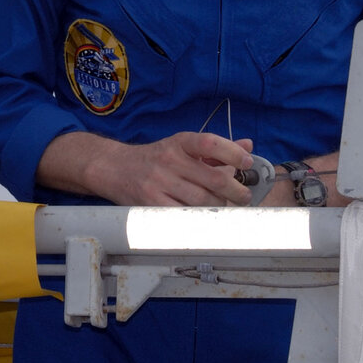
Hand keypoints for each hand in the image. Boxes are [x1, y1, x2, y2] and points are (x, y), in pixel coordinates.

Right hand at [86, 132, 256, 206]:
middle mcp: (169, 160)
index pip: (210, 143)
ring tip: (224, 208)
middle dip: (235, 191)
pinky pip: (183, 216)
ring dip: (219, 208)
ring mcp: (159, 183)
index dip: (233, 152)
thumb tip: (247, 146)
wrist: (114, 168)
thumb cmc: (154, 158)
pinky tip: (205, 219)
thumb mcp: (182, 147)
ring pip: (202, 201)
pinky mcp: (152, 204)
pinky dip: (199, 219)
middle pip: (213, 178)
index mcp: (179, 143)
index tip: (247, 163)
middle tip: (244, 196)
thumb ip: (215, 149)